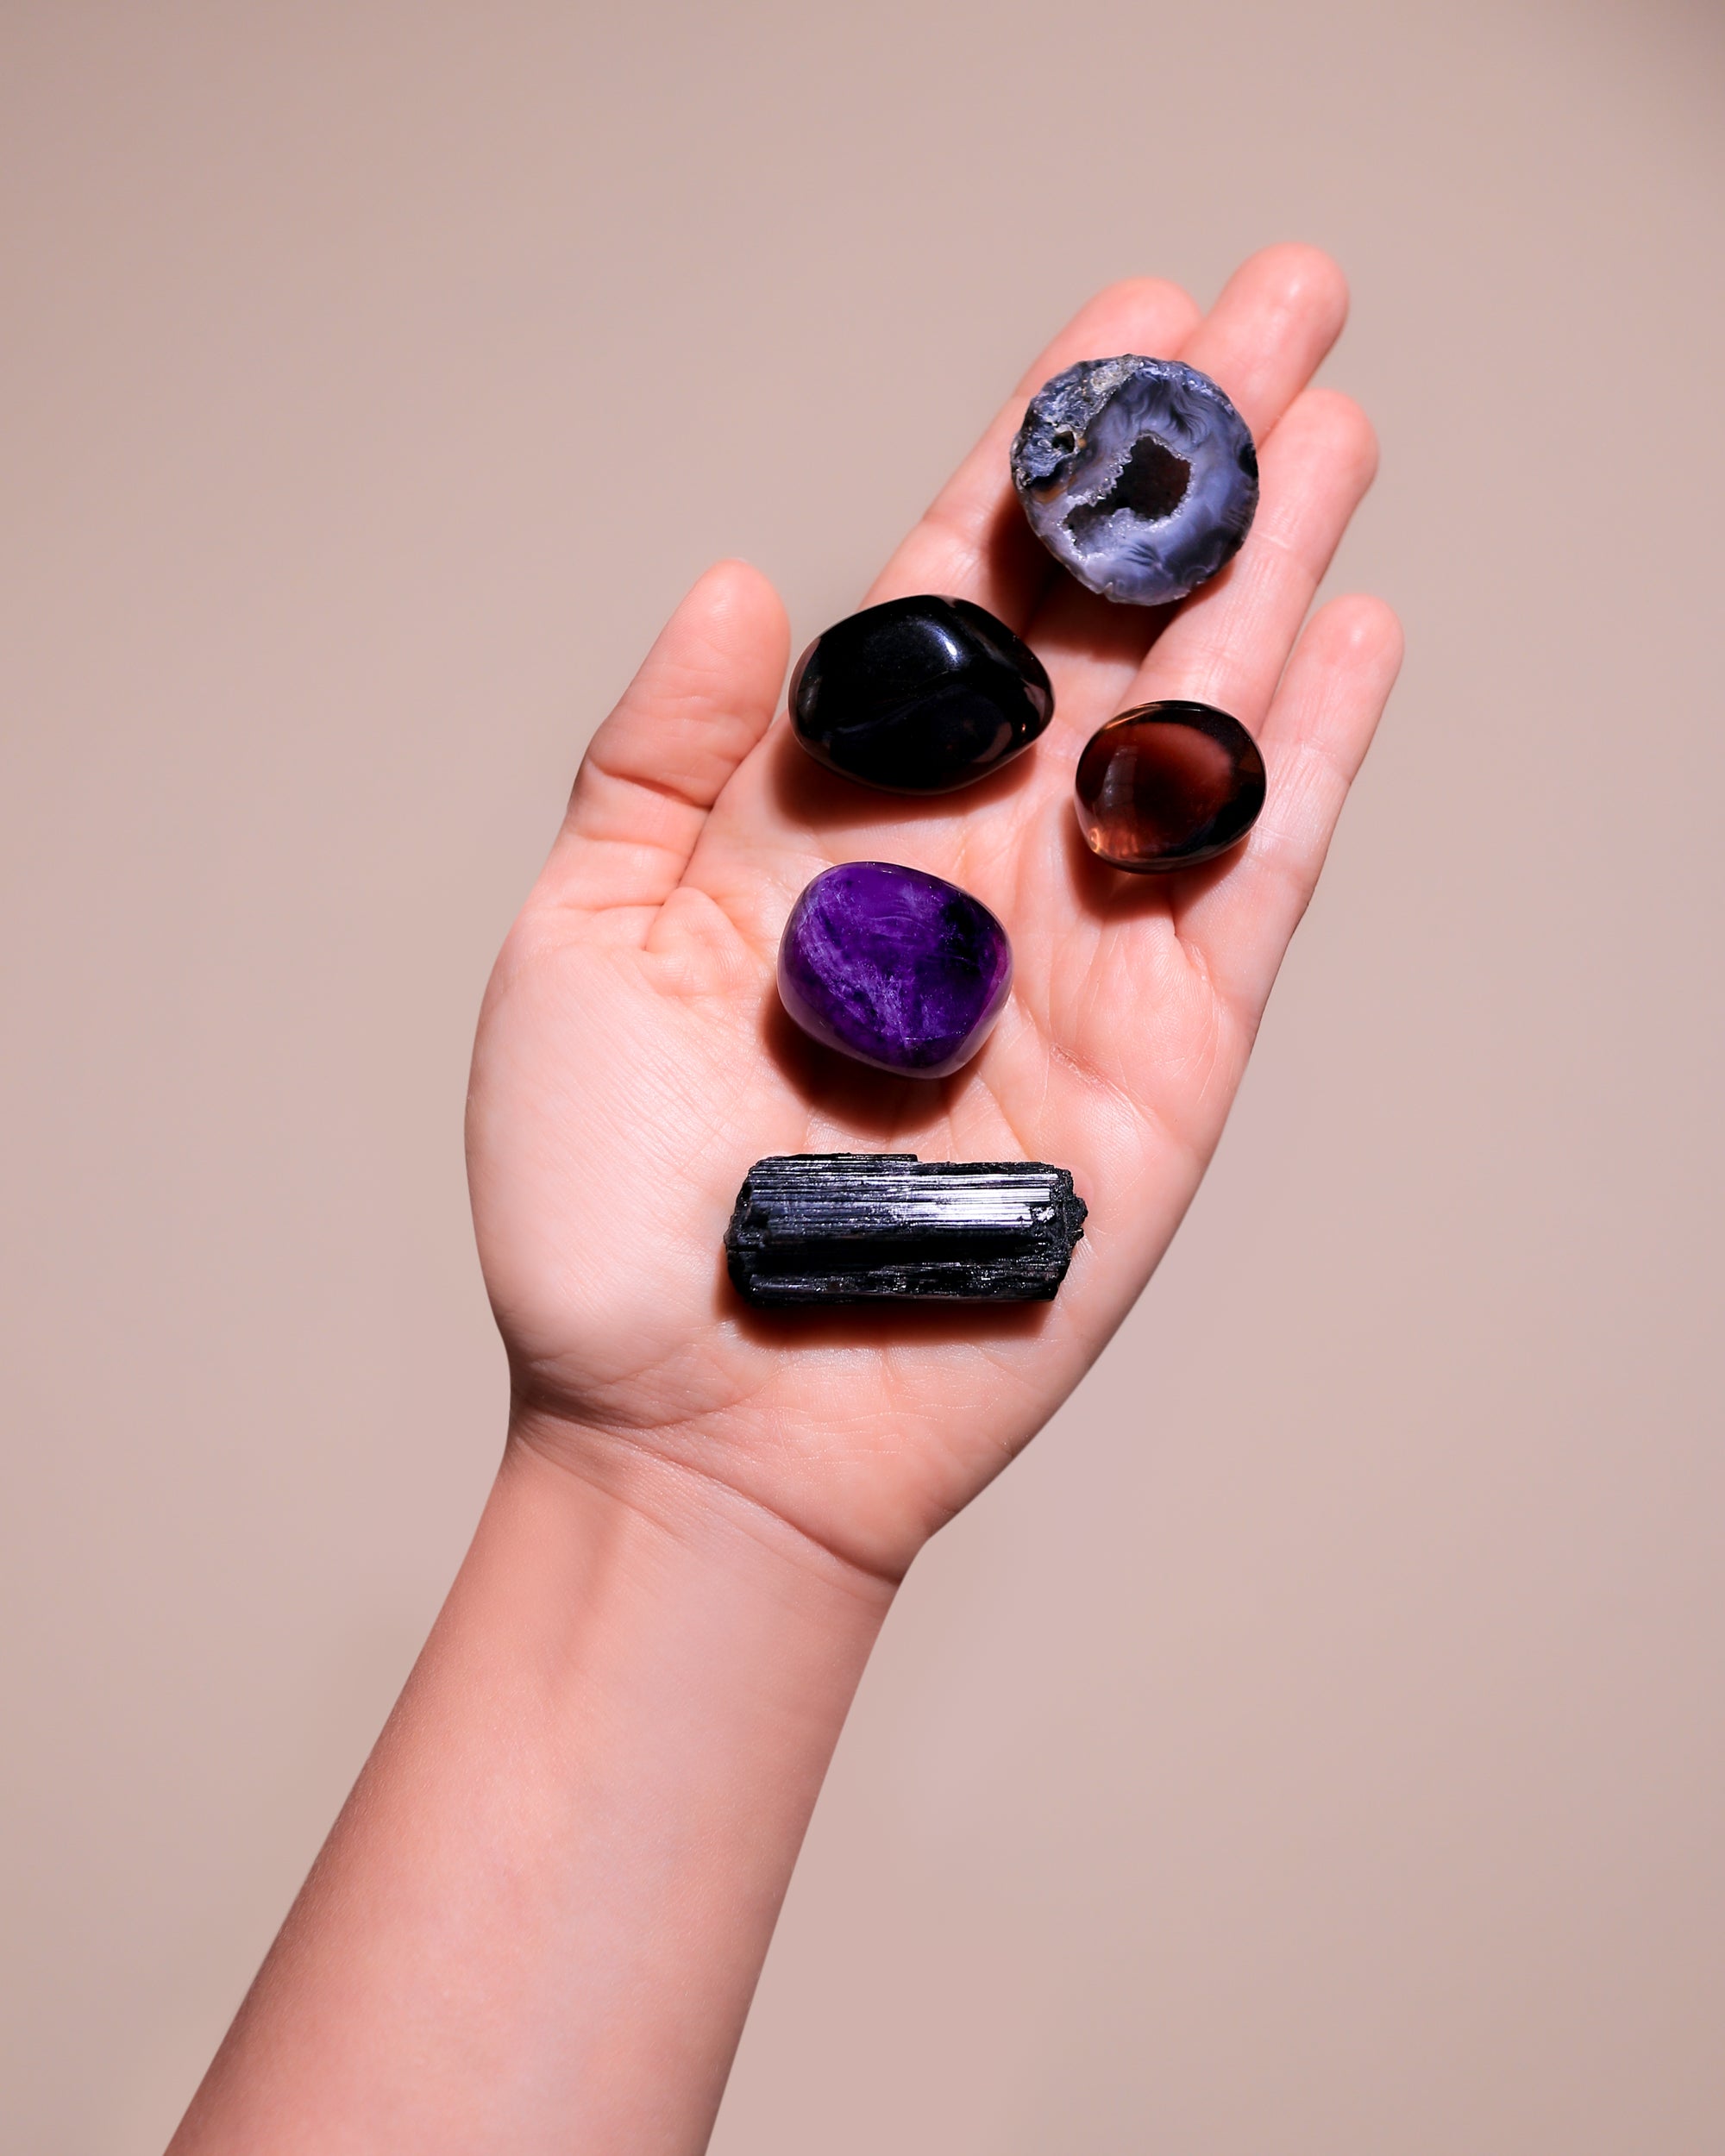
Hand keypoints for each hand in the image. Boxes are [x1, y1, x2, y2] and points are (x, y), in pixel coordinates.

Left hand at [467, 245, 1400, 1582]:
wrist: (697, 1427)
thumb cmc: (608, 1207)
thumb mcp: (573, 946)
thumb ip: (656, 759)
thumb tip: (736, 583)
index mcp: (826, 818)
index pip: (954, 602)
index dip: (1032, 460)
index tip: (1113, 330)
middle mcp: (966, 865)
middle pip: (1103, 630)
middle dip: (1187, 472)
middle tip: (1276, 303)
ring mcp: (1075, 957)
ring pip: (1191, 725)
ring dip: (1266, 574)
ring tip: (1331, 424)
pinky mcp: (1162, 1063)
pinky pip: (1245, 887)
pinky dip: (1304, 760)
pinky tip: (1350, 633)